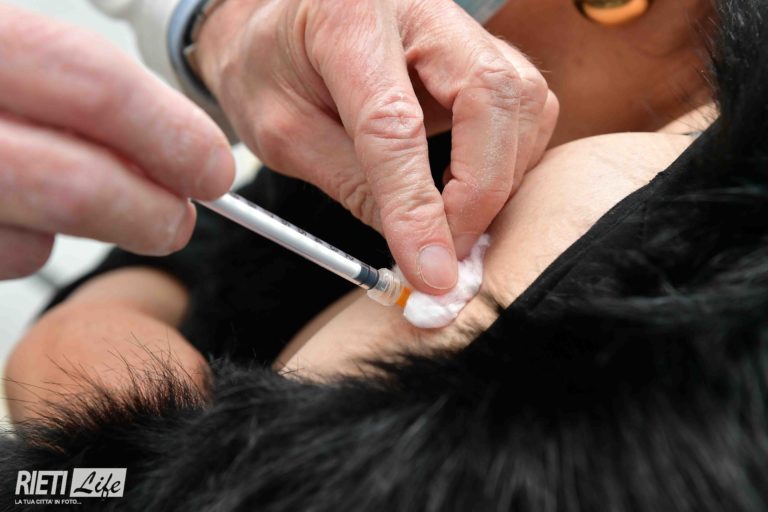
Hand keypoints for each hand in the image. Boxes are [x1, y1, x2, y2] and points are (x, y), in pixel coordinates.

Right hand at [0, 5, 234, 279]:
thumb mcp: (12, 48)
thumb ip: (80, 86)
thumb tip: (187, 149)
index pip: (92, 85)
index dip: (170, 135)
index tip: (214, 168)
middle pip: (69, 184)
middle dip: (148, 212)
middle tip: (177, 218)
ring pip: (27, 243)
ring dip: (89, 233)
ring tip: (107, 211)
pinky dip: (23, 247)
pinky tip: (23, 217)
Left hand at [194, 0, 557, 293]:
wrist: (277, 22)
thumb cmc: (268, 70)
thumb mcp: (282, 134)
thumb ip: (351, 184)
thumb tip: (418, 247)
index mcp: (345, 20)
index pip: (394, 124)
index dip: (416, 207)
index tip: (429, 270)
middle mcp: (415, 7)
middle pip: (488, 95)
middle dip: (480, 189)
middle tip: (451, 248)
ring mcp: (454, 20)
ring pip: (521, 97)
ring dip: (501, 174)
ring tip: (456, 219)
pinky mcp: (478, 45)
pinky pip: (524, 100)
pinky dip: (510, 155)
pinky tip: (472, 183)